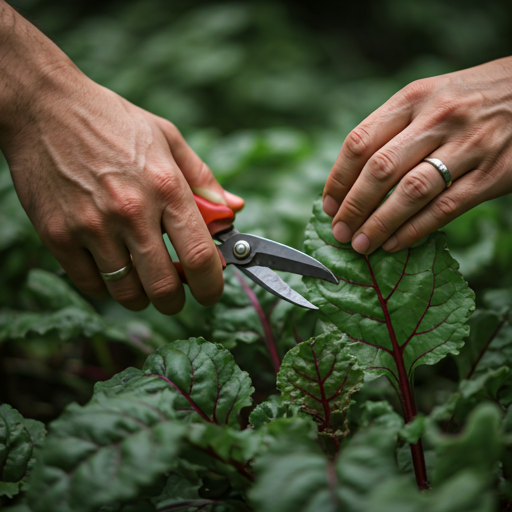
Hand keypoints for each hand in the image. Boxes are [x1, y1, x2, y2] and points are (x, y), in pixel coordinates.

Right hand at [3, 63, 242, 313]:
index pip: (200, 255)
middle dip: (176, 302)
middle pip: (164, 286)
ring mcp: (92, 225)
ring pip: (126, 292)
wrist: (44, 107)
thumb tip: (234, 209)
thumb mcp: (168, 139)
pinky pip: (91, 284)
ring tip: (143, 283)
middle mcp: (131, 211)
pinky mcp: (57, 235)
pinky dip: (106, 287)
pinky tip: (112, 270)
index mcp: (166, 186)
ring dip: (141, 298)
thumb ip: (204, 179)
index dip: (212, 286)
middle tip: (175, 296)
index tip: (211, 292)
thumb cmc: (113, 122)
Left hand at [322, 57, 511, 254]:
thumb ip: (394, 129)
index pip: (359, 142)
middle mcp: (437, 118)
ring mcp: (468, 146)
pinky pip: (445, 208)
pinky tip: (394, 244)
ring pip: (410, 192)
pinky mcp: (493, 173)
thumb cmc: (471, 98)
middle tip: (339, 232)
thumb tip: (353, 176)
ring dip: (379, 224)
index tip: (328, 205)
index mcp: (413, 98)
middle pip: (380, 169)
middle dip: (353, 207)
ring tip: (360, 245)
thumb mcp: (429, 97)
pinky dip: (415, 230)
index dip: (338, 178)